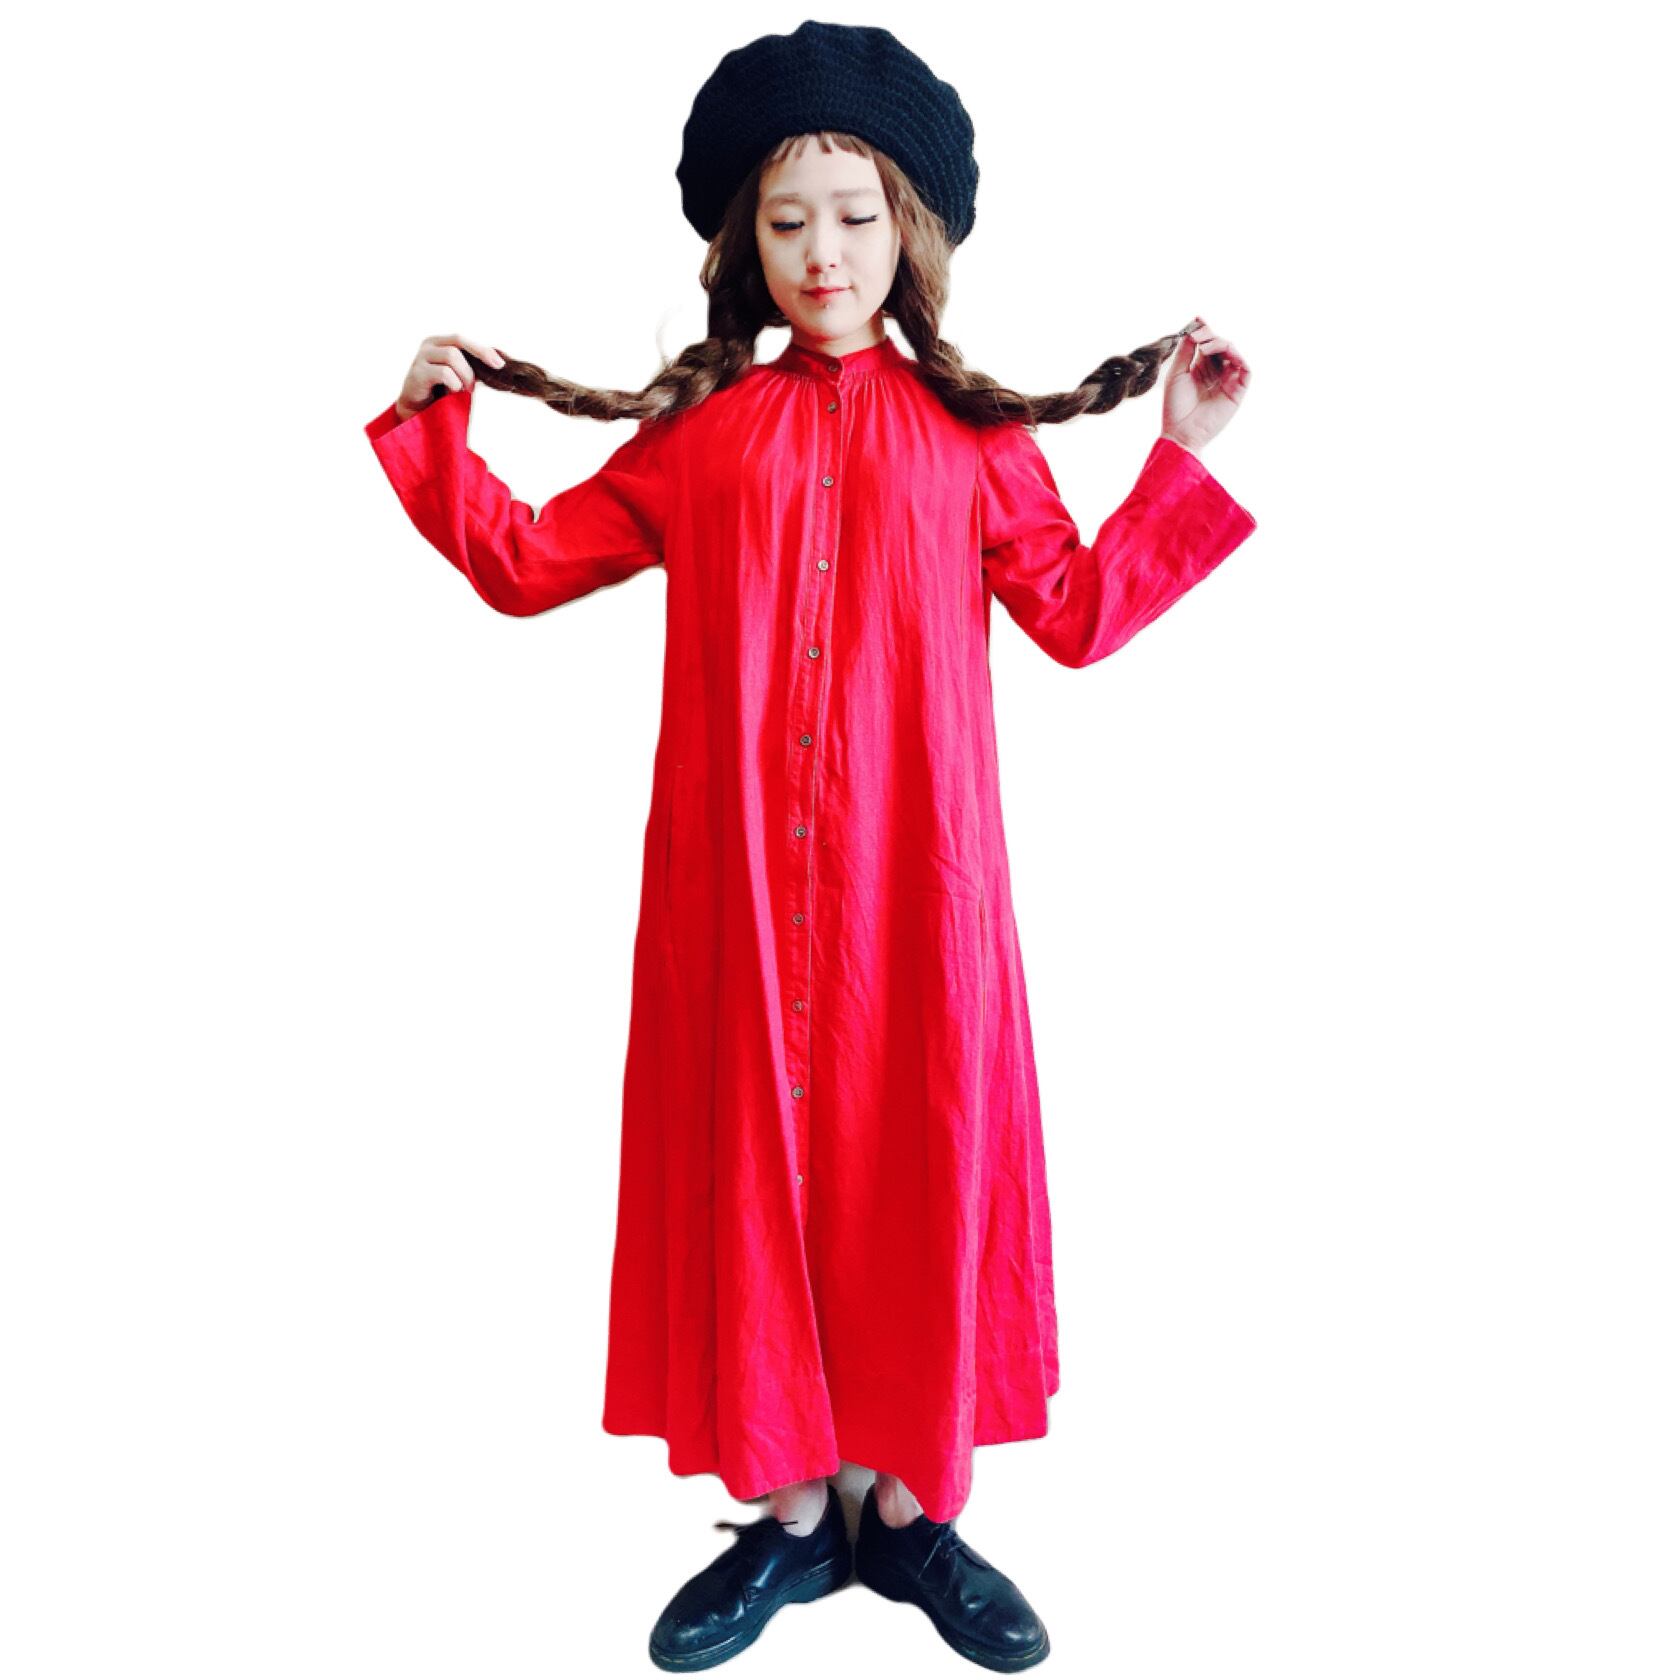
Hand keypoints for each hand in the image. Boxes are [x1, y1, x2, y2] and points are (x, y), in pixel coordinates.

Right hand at [393, 333, 507, 422]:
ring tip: (461, 391)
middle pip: (458, 344)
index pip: (462, 339)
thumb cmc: (441, 392)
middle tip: (476, 384)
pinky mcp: (417, 373)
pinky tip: (450, 394)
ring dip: (464, 376)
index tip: (500, 364)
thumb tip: (498, 363)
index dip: (482, 349)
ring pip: (452, 357)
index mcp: (439, 343)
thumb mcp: (459, 375)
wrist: (418, 410)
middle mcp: (428, 345)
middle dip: (475, 361)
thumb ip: (472, 366)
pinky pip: (444, 373)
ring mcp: (421, 357)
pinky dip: (454, 385)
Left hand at [1160, 317, 1249, 454]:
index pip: (1206, 344)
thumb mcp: (1177, 373)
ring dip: (1220, 344)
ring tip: (1205, 346)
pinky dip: (1237, 356)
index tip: (1197, 319)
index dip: (1204, 331)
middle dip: (1209, 336)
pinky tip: (1223, 352)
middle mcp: (1215, 373)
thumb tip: (1193, 328)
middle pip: (1219, 345)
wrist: (1180, 432)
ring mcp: (1227, 381)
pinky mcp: (1237, 391)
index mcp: (1200, 369)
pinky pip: (1245, 369)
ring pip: (1232, 353)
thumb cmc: (1175, 407)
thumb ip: (1185, 351)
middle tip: (1198, 335)